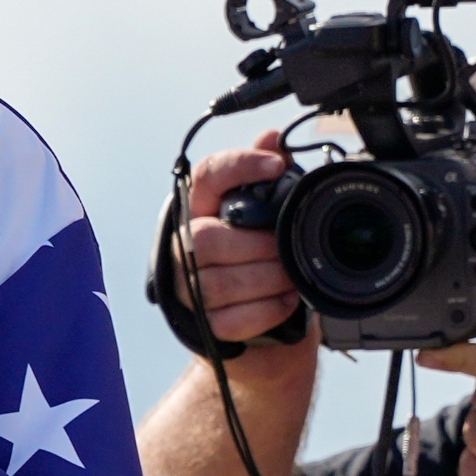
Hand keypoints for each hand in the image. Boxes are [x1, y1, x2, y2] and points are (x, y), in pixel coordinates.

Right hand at [180, 129, 304, 344]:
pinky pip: (233, 318)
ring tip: (291, 278)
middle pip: (208, 239)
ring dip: (268, 280)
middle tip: (287, 250)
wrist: (262, 338)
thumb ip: (267, 182)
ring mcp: (189, 288)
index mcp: (200, 211)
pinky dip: (268, 310)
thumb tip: (272, 137)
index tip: (275, 166)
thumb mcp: (268, 223)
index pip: (209, 176)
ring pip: (220, 281)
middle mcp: (184, 246)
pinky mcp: (203, 326)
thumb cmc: (262, 268)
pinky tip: (285, 302)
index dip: (239, 166)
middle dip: (259, 246)